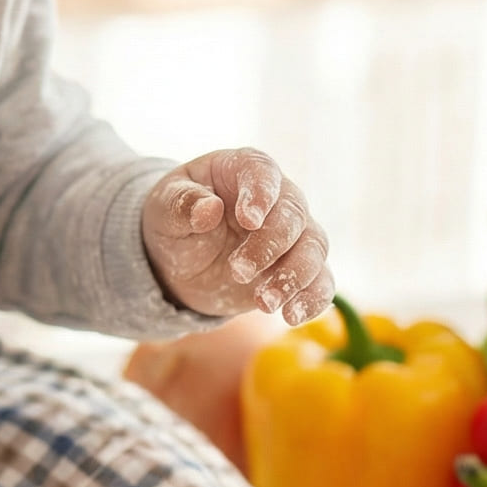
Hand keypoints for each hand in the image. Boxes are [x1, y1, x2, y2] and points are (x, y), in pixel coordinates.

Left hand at [141, 149, 333, 326]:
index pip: (262, 172)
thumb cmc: (176, 220)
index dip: (260, 194)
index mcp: (243, 170)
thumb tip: (208, 209)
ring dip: (294, 277)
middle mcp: (278, 197)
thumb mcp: (165, 208)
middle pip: (292, 215)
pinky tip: (292, 316)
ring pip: (314, 248)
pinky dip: (313, 299)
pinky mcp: (298, 269)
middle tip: (237, 271)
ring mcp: (293, 234)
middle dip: (269, 246)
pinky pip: (321, 281)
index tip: (247, 220)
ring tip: (263, 303)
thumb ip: (182, 204)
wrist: (183, 260)